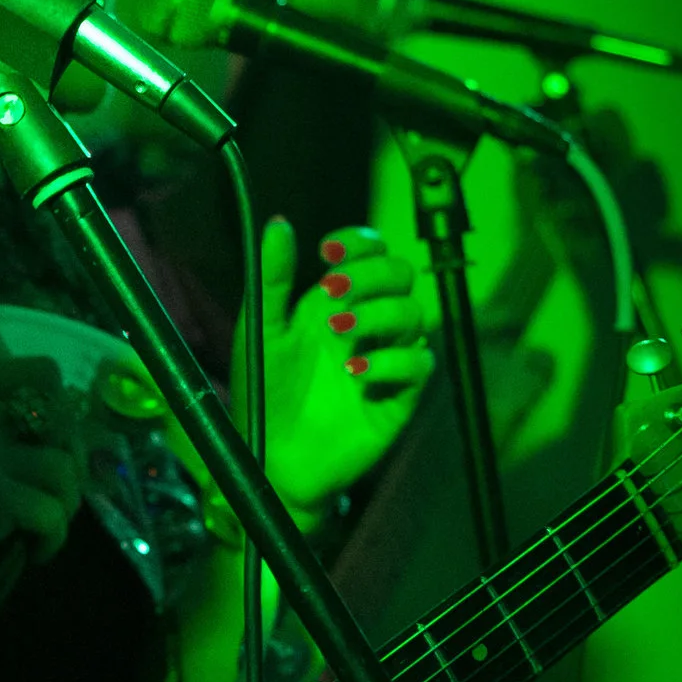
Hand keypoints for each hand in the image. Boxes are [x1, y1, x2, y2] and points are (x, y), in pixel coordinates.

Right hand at [0, 353, 83, 613]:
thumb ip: (0, 424)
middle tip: (54, 493)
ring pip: (64, 469)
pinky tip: (31, 551)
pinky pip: (54, 513)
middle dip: (72, 460)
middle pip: (63, 419)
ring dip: (66, 506)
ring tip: (41, 527)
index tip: (51, 443)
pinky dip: (52, 540)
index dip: (62, 408)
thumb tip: (69, 430)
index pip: (43, 372)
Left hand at [242, 220, 432, 519]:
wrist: (272, 456)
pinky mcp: (400, 396)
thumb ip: (271, 279)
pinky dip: (391, 362)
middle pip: (400, 276)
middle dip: (370, 275)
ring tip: (339, 336)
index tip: (328, 249)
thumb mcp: (262, 332)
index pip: (370, 253)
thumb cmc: (265, 392)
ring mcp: (387, 357)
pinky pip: (418, 365)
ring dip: (377, 315)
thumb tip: (278, 224)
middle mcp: (368, 323)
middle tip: (332, 293)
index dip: (360, 242)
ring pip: (414, 314)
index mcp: (336, 301)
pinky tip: (356, 372)